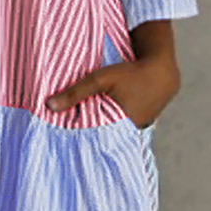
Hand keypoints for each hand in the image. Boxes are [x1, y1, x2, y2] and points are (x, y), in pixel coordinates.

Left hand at [45, 53, 179, 127]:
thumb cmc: (131, 73)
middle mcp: (132, 132)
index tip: (64, 141)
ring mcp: (138, 128)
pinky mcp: (141, 122)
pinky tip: (104, 115)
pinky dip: (113, 121)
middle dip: (89, 134)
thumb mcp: (101, 79)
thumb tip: (49, 106)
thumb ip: (75, 93)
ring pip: (114, 131)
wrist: (162, 69)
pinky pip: (123, 125)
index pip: (95, 140)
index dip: (80, 139)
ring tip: (84, 124)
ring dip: (102, 126)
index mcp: (122, 126)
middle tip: (69, 135)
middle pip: (104, 137)